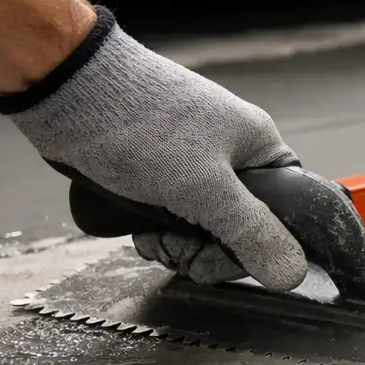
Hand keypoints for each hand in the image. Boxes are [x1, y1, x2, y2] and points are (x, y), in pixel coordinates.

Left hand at [0, 8, 308, 290]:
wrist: (70, 90)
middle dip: (205, 249)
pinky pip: (172, 213)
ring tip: (149, 237)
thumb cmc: (142, 127)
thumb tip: (294, 274)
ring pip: (202, 224)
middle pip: (238, 226)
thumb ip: (250, 232)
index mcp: (259, 147)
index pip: (281, 214)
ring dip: (176, 244)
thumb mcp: (203, 188)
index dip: (252, 247)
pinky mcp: (159, 167)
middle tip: (174, 249)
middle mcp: (231, 153)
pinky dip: (156, 230)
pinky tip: (137, 231)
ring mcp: (193, 160)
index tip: (214, 261)